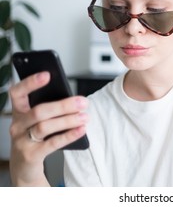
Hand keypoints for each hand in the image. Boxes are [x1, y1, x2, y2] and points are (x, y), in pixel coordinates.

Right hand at [9, 71, 88, 185]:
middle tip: (83, 102)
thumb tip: (75, 100)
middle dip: (63, 105)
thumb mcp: (39, 122)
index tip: (47, 74)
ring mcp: (21, 141)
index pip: (17, 92)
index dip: (30, 82)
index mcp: (19, 111)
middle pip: (39, 111)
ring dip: (68, 120)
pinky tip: (82, 129)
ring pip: (45, 126)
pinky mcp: (30, 155)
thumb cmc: (36, 138)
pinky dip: (69, 135)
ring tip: (85, 116)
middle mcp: (17, 125)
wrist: (25, 167)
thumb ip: (50, 109)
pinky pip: (51, 144)